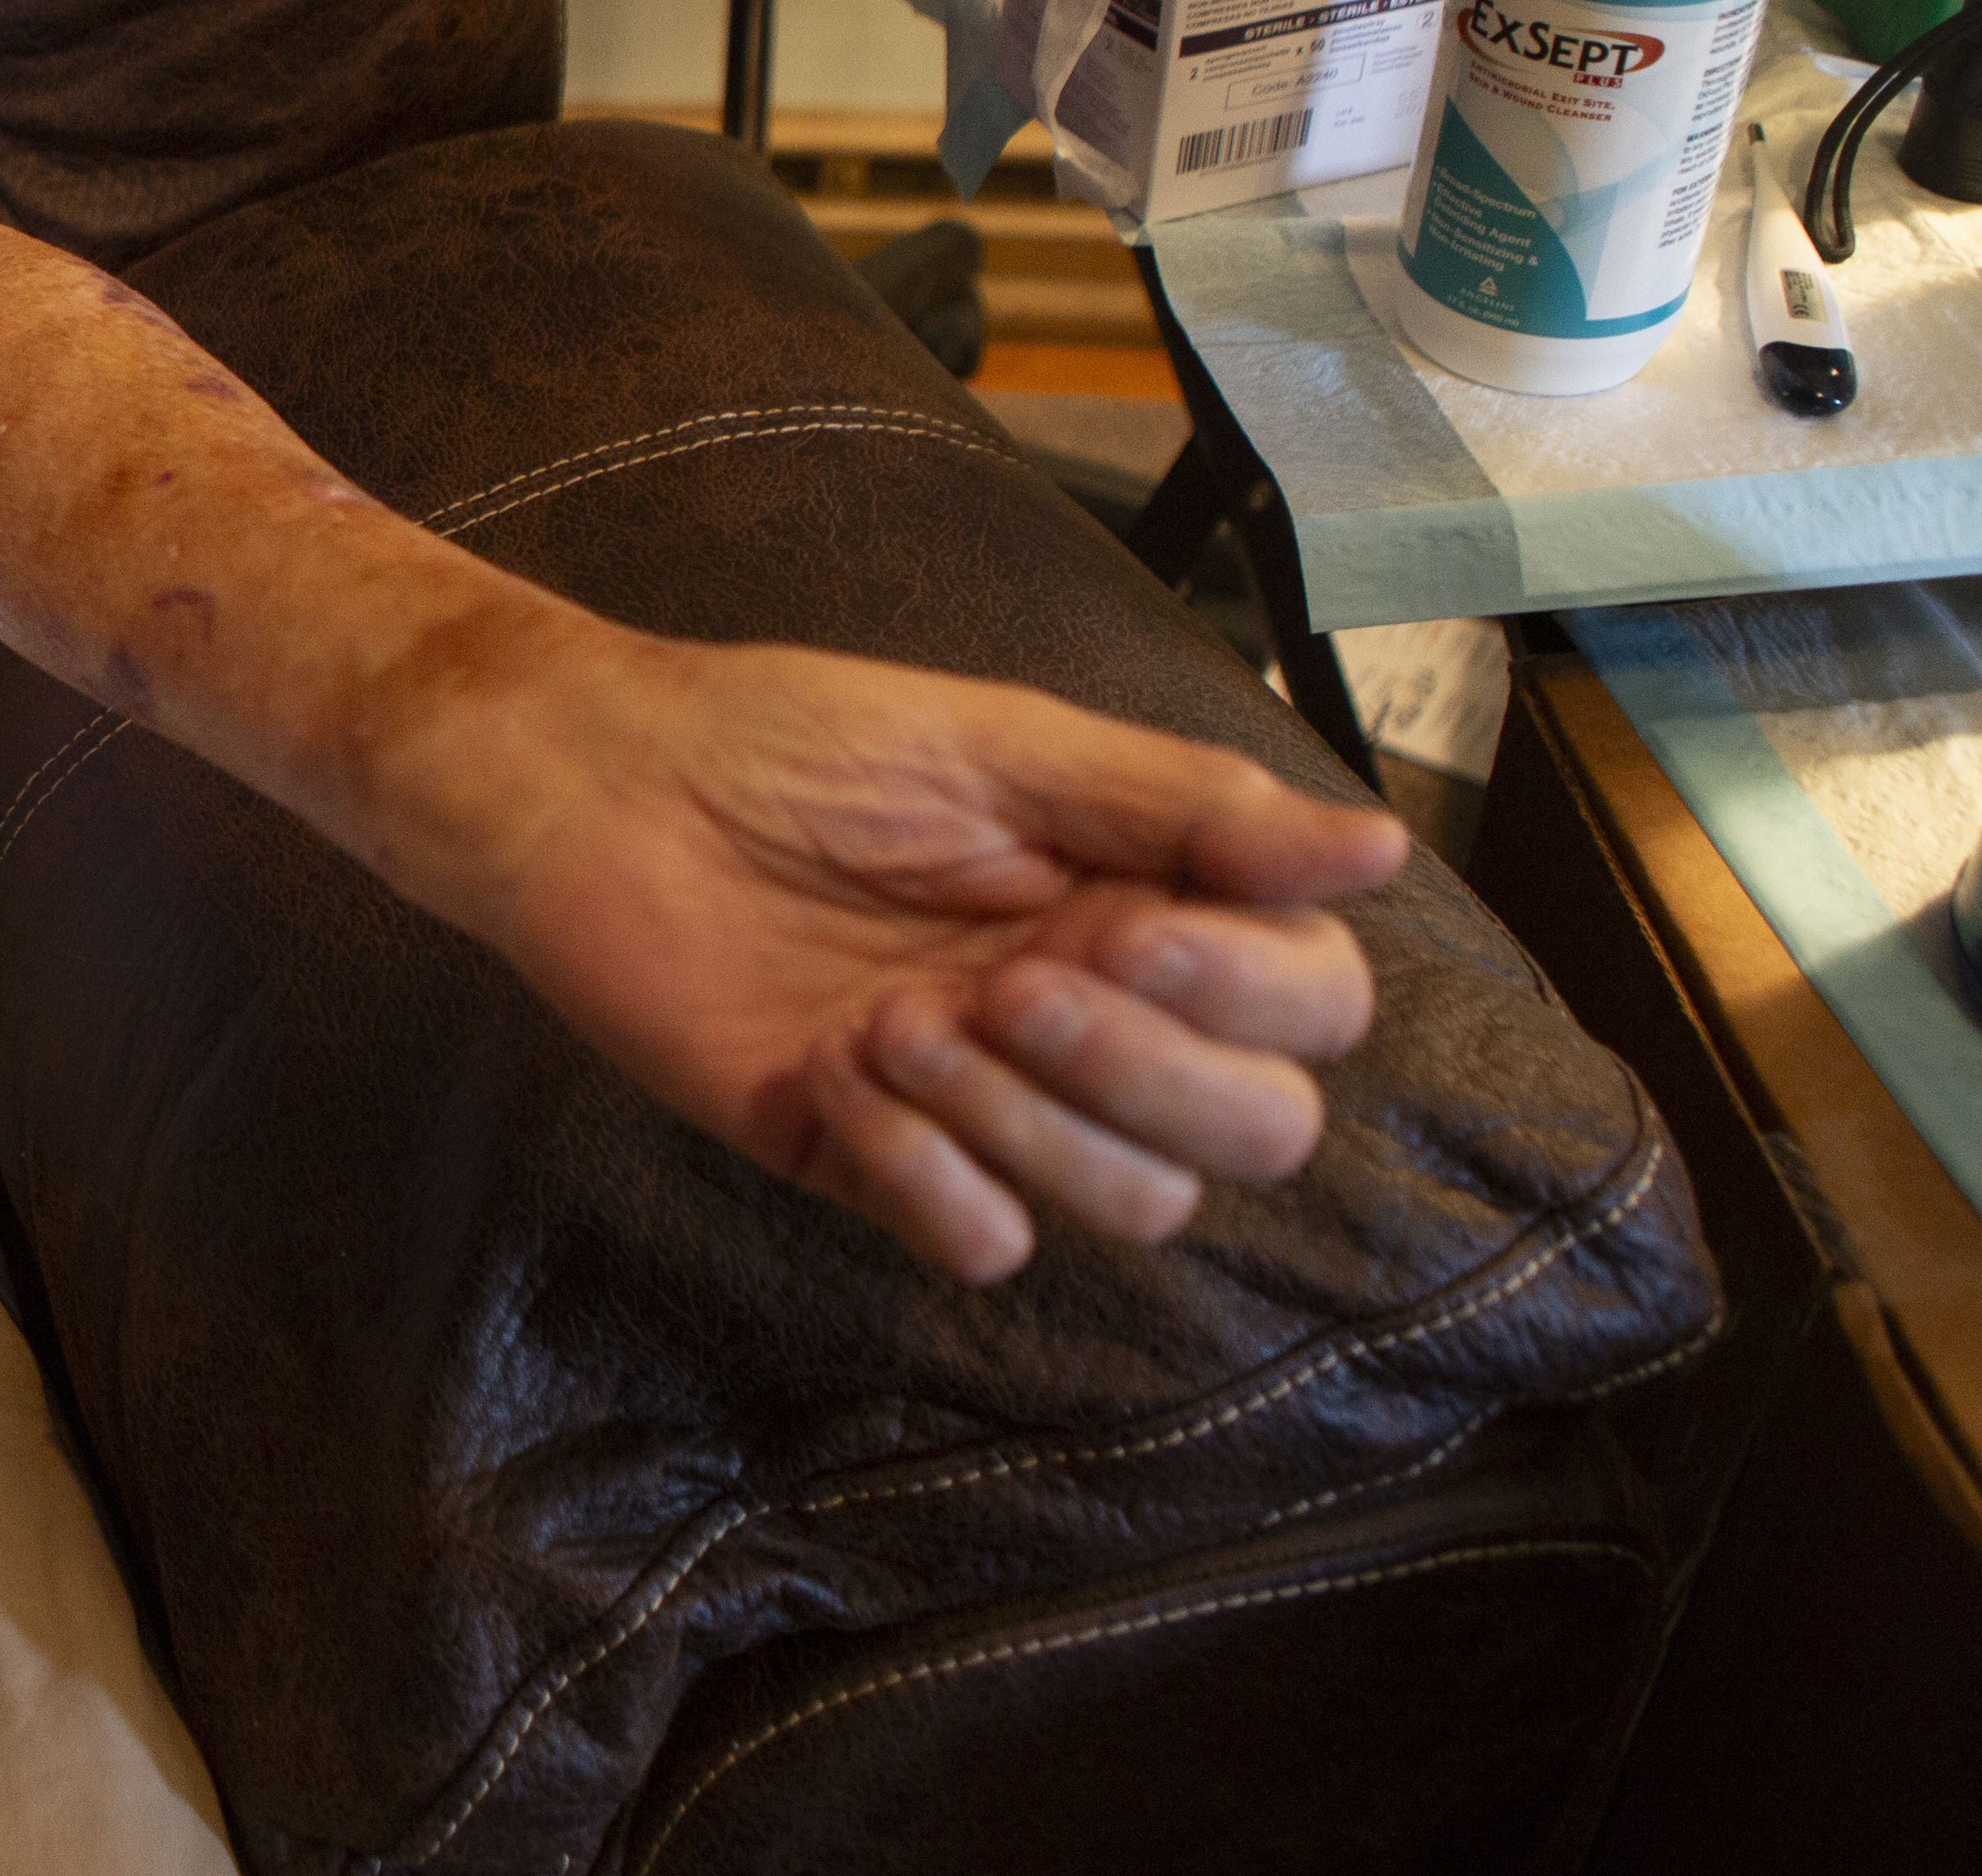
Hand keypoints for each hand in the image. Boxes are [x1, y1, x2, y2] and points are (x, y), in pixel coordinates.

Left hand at [460, 629, 1411, 1281]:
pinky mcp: (877, 1160)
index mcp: (1143, 907)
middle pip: (1254, 1131)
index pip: (1309, 1008)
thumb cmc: (789, 742)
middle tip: (1005, 982)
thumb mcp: (997, 743)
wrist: (600, 790)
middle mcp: (1092, 1020)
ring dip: (1022, 1114)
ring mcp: (989, 1104)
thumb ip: (1180, 807)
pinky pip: (983, 1239)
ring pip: (1136, 1202)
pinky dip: (923, 1170)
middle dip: (1146, 1069)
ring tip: (893, 1017)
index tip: (1120, 923)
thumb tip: (1380, 847)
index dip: (1246, 991)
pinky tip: (838, 1072)